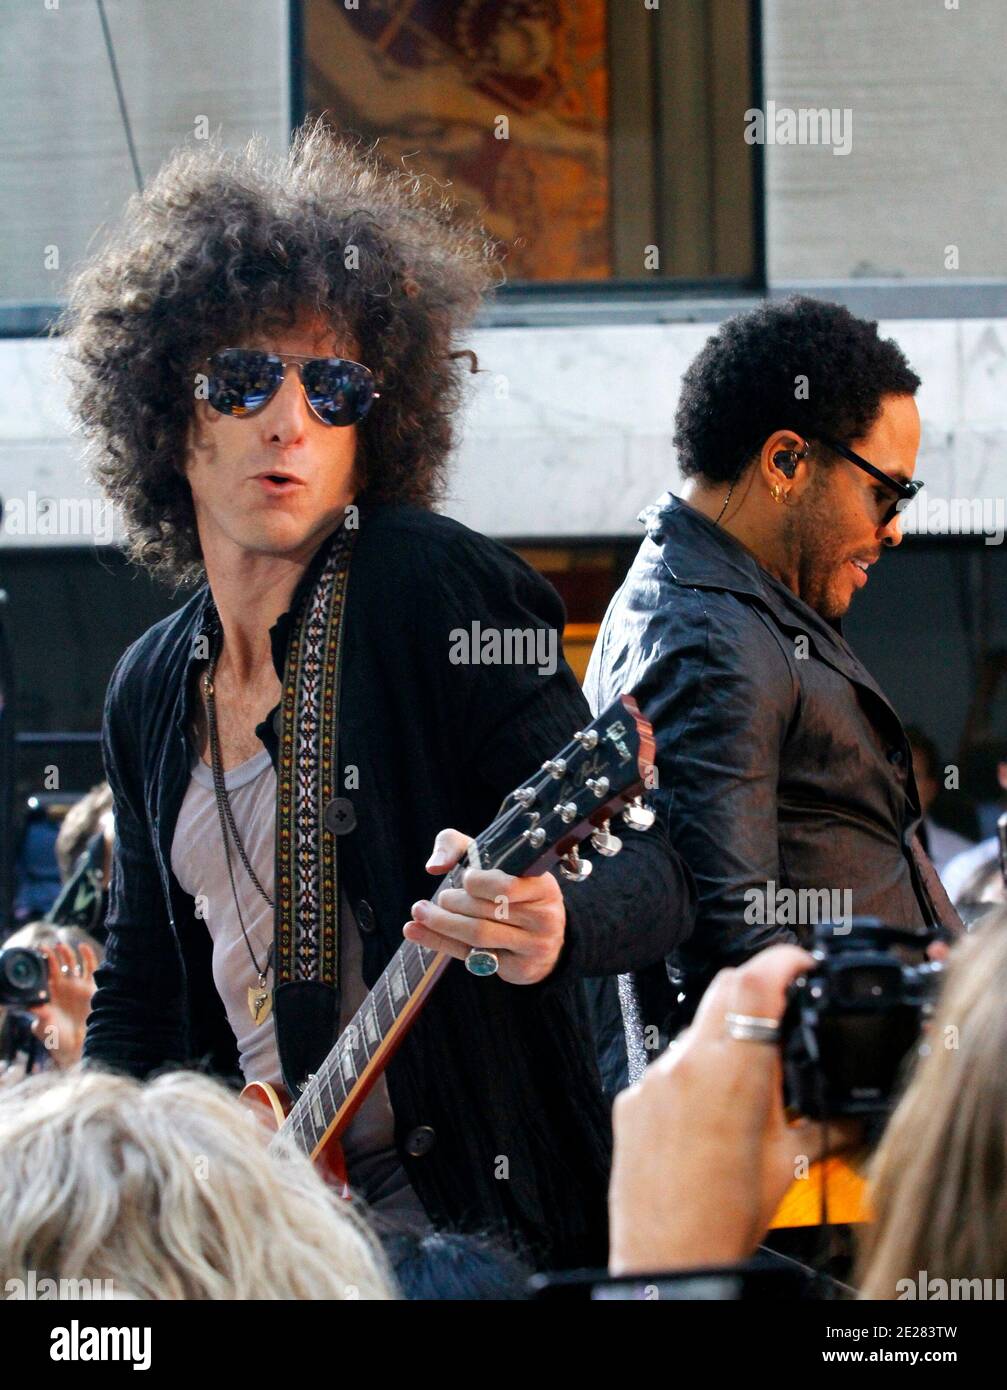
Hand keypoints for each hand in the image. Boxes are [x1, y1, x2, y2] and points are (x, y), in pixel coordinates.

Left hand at [28, 941, 97, 1068]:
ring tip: (62, 946)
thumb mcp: (44, 1027)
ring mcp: (77, 985)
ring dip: (67, 953)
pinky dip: (87, 956)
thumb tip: (34, 1005)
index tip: (37, 952)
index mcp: (49, 993)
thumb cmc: (56, 1038)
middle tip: (47, 947)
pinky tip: (83, 946)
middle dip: (53, 954)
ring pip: (72, 963)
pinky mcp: (91, 987)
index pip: (44, 972)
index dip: (41, 962)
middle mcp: (62, 986)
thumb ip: (40, 1015)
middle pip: (58, 964)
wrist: (76, 1046)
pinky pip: (90, 967)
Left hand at [402, 829, 566, 984]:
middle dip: (453, 902)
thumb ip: (459, 847)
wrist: (543, 940)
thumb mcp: (495, 861)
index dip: (478, 882)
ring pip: (477, 934)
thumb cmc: (511, 890)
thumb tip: (434, 866)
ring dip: (442, 922)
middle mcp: (544, 917)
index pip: (506, 886)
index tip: (465, 878)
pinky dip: (438, 942)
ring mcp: (533, 946)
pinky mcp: (518, 968)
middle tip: (441, 898)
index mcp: (543, 886)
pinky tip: (415, 931)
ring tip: (422, 912)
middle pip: (486, 910)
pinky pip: (472, 955)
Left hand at [608, 944, 861, 1274]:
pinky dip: (695, 1075)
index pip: (755, 981)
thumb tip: (849, 1109)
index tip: (800, 962)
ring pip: (695, 1029)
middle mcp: (686, 1065)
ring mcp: (653, 1080)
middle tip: (784, 1013)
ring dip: (726, 1040)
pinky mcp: (631, 1099)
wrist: (666, 1261)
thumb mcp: (790, 1164)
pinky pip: (669, 1066)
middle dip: (757, 989)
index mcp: (733, 1073)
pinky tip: (710, 1114)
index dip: (783, 960)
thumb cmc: (723, 1222)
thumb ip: (822, 1122)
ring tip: (750, 1086)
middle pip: (723, 988)